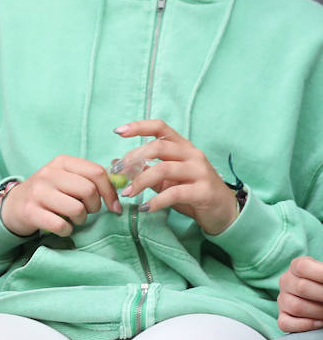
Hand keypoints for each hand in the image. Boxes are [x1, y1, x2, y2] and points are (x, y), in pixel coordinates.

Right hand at [0, 155, 121, 236]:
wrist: (13, 205)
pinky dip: (66, 230)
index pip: (96, 172)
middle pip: (88, 191)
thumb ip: (89, 179)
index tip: (113, 206)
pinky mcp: (30, 211)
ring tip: (72, 219)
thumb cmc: (48, 193)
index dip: (110, 192)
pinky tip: (60, 226)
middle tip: (86, 211)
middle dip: (93, 207)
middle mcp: (48, 174)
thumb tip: (123, 184)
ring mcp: (37, 192)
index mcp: (61, 162)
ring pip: (77, 209)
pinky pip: (61, 225)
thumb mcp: (66, 178)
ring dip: (80, 220)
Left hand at [114, 119, 239, 235]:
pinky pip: (174, 193)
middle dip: (133, 158)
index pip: (160, 127)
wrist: (223, 212)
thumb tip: (116, 163)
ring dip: (140, 181)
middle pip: (158, 147)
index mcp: (182, 147)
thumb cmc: (192, 192)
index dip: (139, 126)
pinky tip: (145, 207)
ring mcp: (200, 172)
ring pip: (163, 169)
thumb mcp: (167, 180)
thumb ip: (146, 171)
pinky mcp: (203, 191)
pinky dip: (156, 201)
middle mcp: (192, 155)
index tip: (118, 131)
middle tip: (118, 173)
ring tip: (127, 193)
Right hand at [279, 255, 322, 331]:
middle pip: (301, 288)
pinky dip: (305, 325)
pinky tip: (320, 322)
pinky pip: (285, 323)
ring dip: (318, 312)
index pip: (302, 267)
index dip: (320, 274)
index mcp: (296, 267)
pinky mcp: (282, 317)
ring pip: (295, 307)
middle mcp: (286, 281)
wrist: (320, 296)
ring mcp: (282, 300)